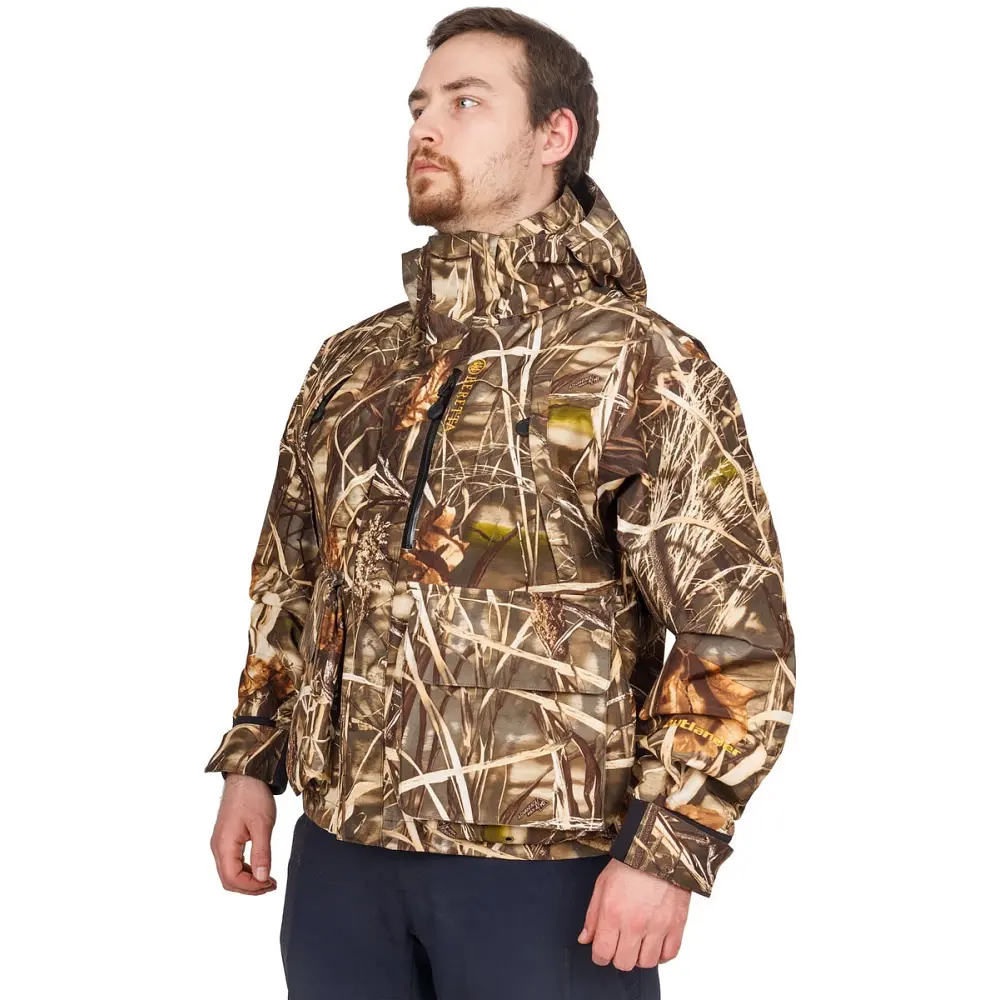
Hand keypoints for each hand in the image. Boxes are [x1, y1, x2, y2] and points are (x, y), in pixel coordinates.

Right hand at [209, 773, 278, 894]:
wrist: (245, 776)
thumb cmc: (253, 796)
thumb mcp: (262, 825)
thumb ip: (262, 853)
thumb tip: (262, 878)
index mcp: (224, 844)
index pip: (233, 878)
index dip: (252, 887)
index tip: (270, 884)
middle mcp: (218, 846)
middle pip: (228, 880)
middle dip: (249, 887)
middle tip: (271, 886)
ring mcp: (220, 842)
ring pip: (229, 873)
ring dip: (248, 880)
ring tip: (268, 879)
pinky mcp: (226, 838)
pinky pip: (232, 862)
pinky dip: (245, 870)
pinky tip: (260, 868)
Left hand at [578, 858, 690, 969]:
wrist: (660, 849)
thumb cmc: (630, 864)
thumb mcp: (602, 884)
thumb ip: (592, 915)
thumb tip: (585, 939)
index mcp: (613, 913)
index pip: (602, 953)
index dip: (599, 956)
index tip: (601, 952)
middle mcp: (635, 924)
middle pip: (624, 963)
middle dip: (618, 957)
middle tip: (619, 945)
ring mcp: (658, 926)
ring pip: (647, 963)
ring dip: (640, 957)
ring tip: (638, 943)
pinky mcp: (676, 925)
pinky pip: (669, 955)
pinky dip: (661, 954)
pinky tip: (655, 944)